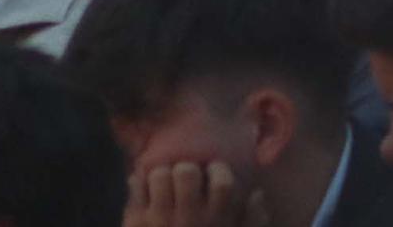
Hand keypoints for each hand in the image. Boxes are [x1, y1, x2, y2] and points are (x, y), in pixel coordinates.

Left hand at [124, 161, 268, 226]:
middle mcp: (188, 219)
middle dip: (186, 170)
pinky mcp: (136, 221)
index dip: (218, 171)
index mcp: (215, 222)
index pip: (223, 183)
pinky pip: (135, 184)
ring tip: (165, 183)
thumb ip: (252, 221)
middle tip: (186, 178)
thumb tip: (257, 194)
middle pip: (187, 172)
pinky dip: (139, 182)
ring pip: (159, 174)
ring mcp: (159, 220)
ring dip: (161, 175)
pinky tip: (146, 190)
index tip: (212, 173)